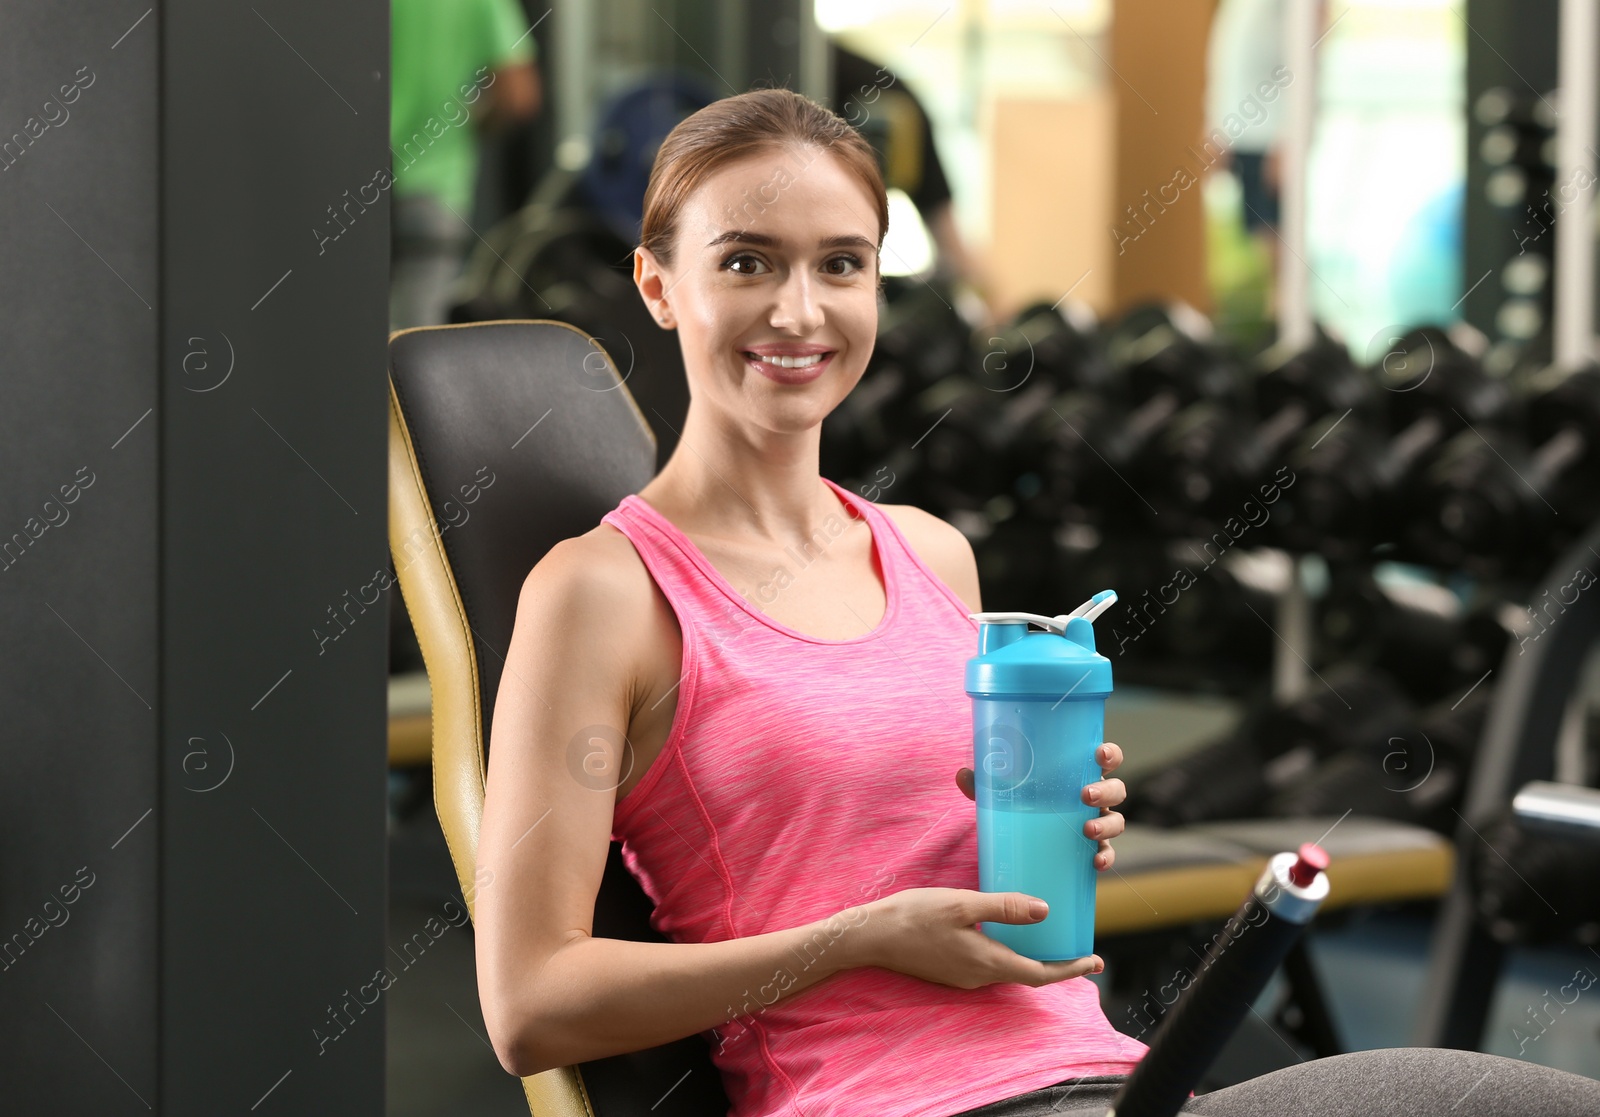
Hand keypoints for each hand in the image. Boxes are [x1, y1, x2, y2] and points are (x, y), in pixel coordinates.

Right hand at [850, 887, 1102, 988]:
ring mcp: (963, 976)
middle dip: (1056, 964)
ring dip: (1032, 957)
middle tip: (1080, 947)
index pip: (1040, 973)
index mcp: (986, 962)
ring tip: (1050, 936)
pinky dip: (1009, 952)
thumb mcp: (961, 903)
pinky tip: (1008, 934)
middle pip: (1027, 974)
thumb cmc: (913, 916)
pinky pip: (989, 964)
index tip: (1096, 962)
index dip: (1070, 969)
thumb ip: (1004, 908)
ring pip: (1008, 969)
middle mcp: (978, 976)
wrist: (869, 937)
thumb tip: (1045, 910)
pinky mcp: (950, 969)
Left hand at [955, 741, 1126, 870]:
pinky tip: (1096, 863)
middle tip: (1084, 795)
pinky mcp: (1092, 850)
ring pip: (1117, 821)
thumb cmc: (1021, 805)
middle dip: (1106, 791)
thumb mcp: (1002, 793)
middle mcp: (1093, 798)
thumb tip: (963, 774)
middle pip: (1117, 789)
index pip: (1104, 758)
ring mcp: (1097, 823)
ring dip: (1107, 825)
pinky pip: (1108, 854)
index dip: (1109, 753)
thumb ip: (985, 783)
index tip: (1099, 755)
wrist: (1023, 843)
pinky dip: (1107, 857)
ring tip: (1087, 830)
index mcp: (1078, 774)